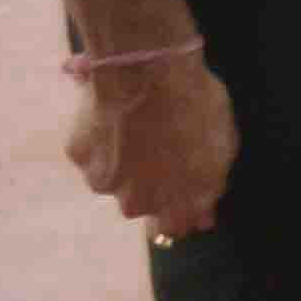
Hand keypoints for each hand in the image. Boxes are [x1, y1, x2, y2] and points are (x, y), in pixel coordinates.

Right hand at [71, 51, 230, 242]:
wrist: (148, 73)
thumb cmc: (195, 106)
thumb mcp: (221, 148)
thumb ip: (209, 188)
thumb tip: (202, 220)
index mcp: (175, 203)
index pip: (171, 227)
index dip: (176, 210)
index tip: (179, 188)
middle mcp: (135, 202)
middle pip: (140, 202)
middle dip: (149, 180)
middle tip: (160, 142)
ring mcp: (104, 181)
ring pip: (114, 178)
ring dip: (123, 158)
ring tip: (139, 123)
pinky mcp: (79, 157)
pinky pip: (92, 152)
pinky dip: (100, 138)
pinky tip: (115, 114)